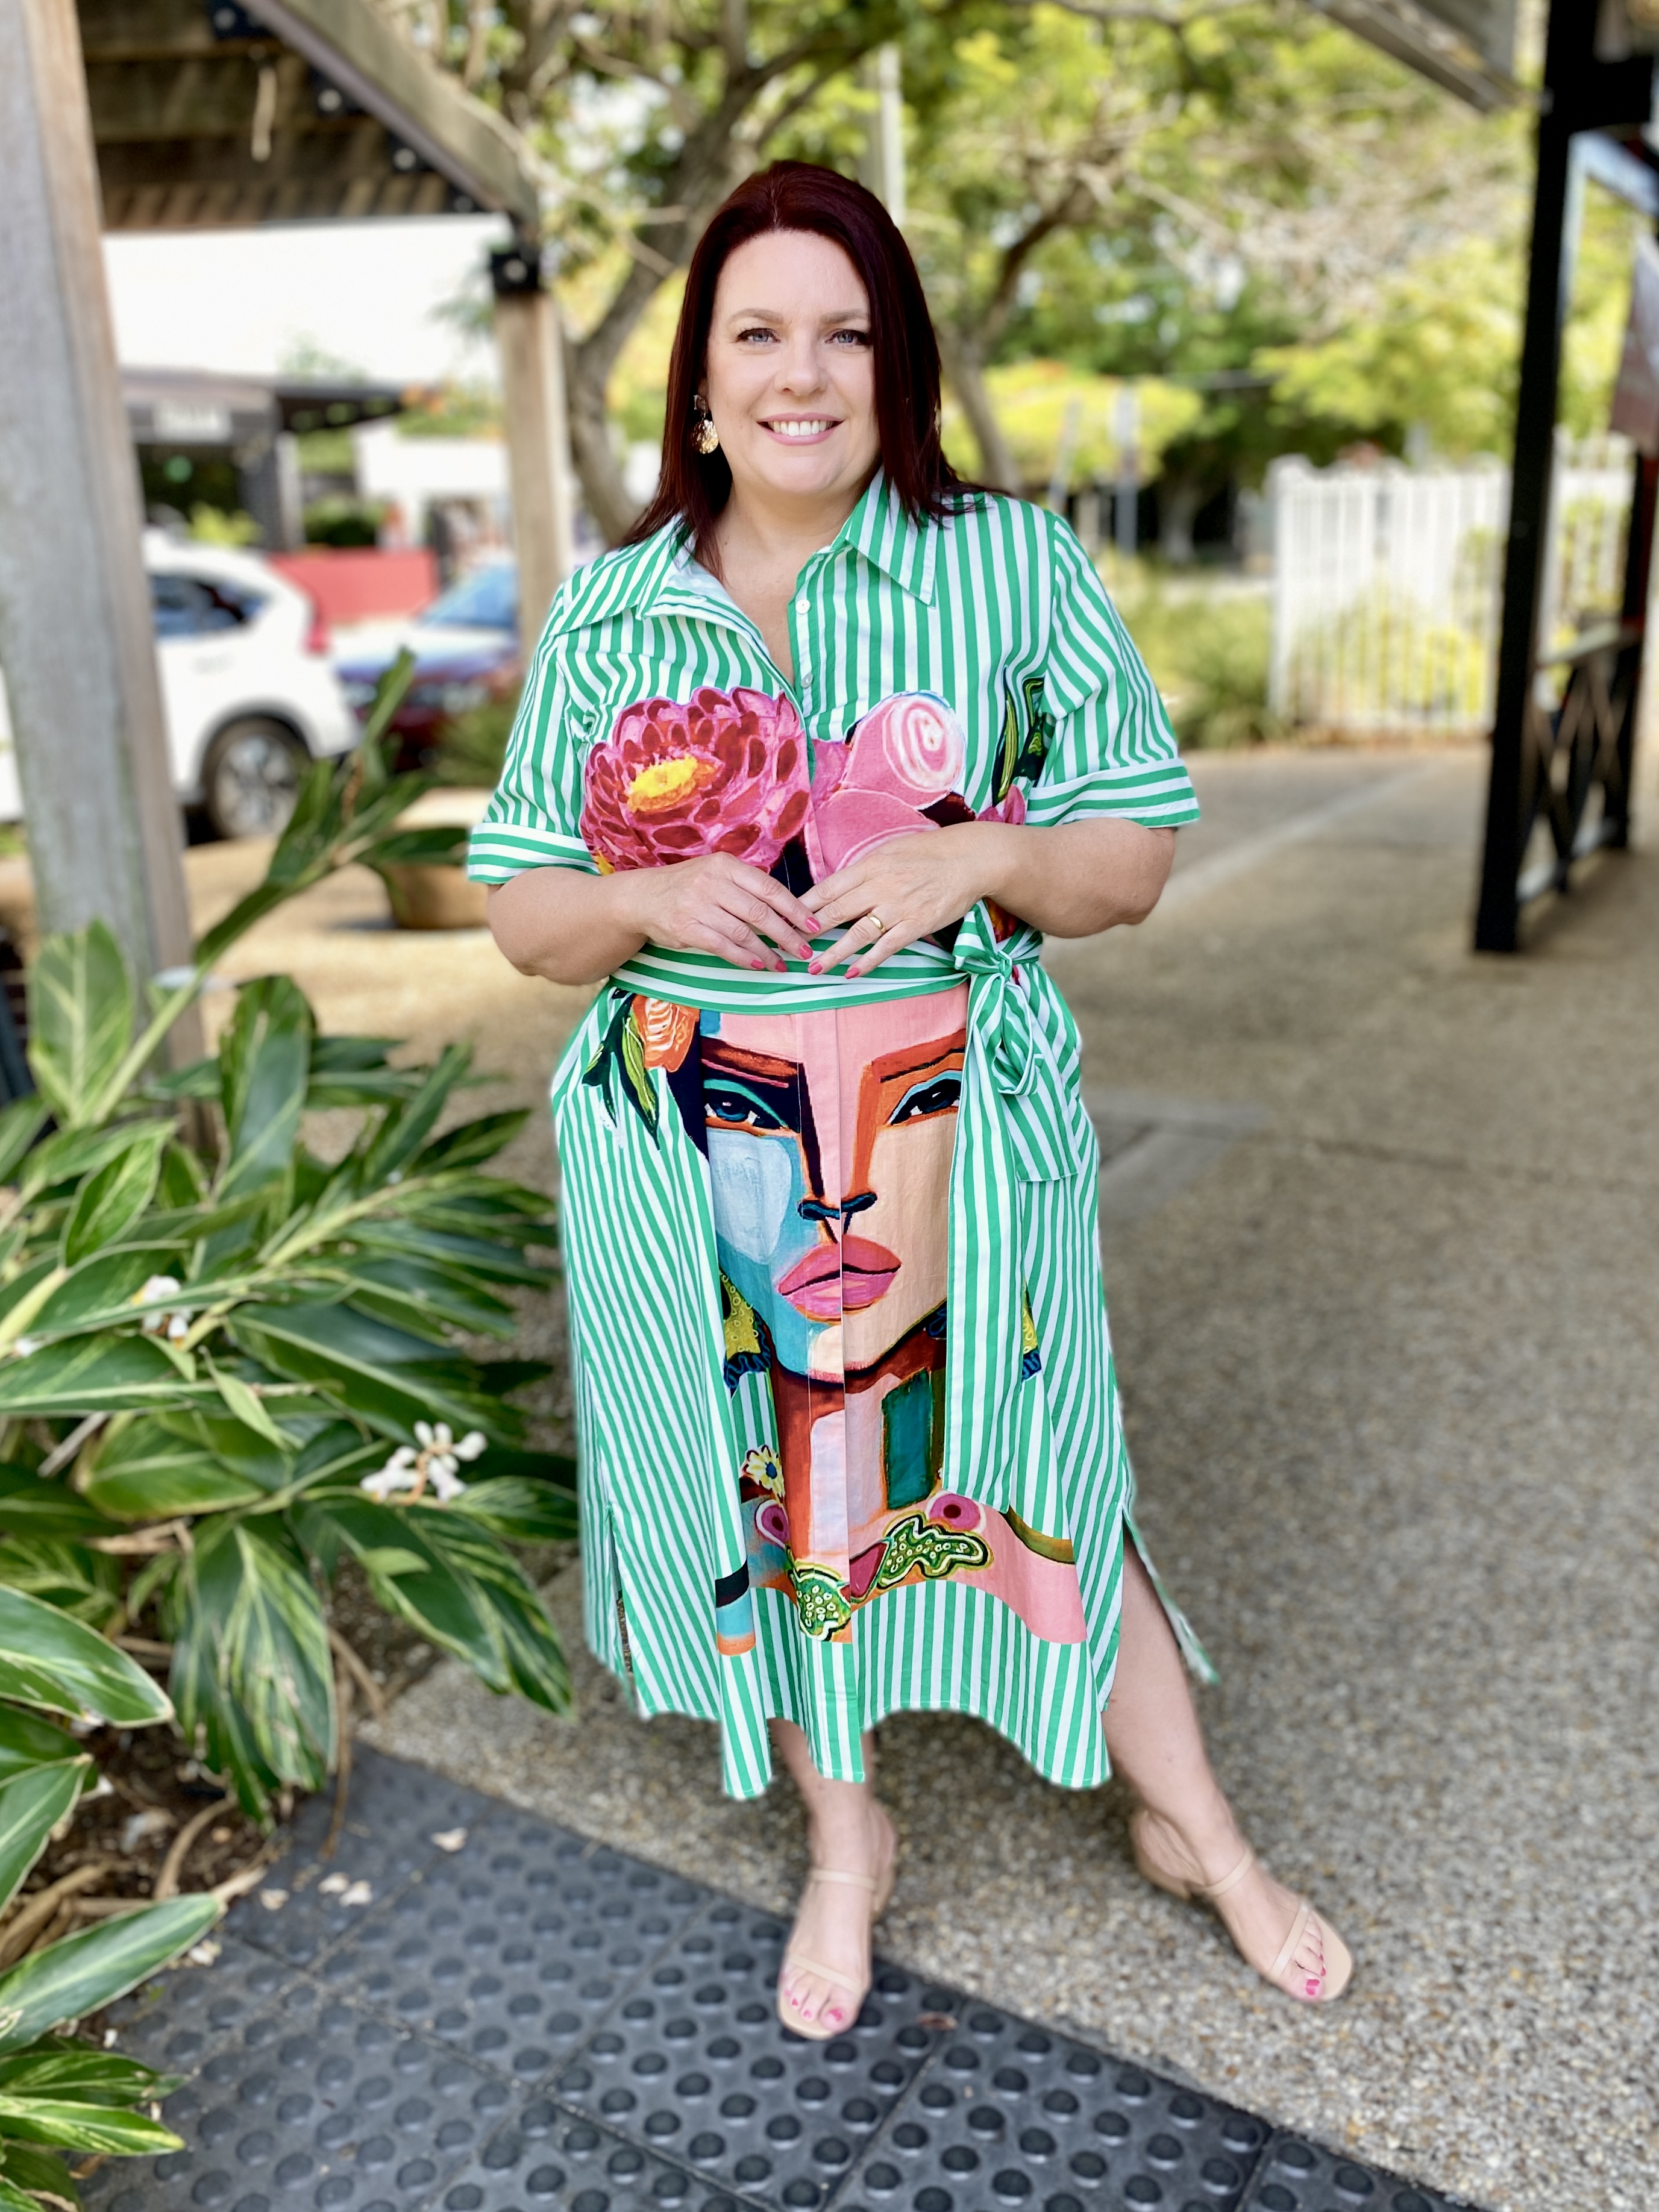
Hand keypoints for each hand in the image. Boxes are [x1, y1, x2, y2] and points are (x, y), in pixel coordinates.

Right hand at [613, 853, 819, 971]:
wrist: (643, 897)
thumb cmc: (688, 887)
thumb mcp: (716, 874)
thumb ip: (746, 887)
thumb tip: (788, 910)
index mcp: (726, 866)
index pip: (769, 888)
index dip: (795, 908)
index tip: (813, 925)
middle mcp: (713, 882)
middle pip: (760, 912)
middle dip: (787, 934)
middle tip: (804, 951)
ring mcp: (698, 905)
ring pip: (743, 932)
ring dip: (767, 951)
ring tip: (782, 964)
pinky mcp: (686, 928)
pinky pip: (722, 946)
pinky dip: (743, 957)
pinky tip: (758, 964)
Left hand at [801, 823, 1012, 975]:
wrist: (969, 859)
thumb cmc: (928, 854)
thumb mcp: (889, 852)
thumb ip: (863, 871)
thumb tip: (836, 888)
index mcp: (870, 865)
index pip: (828, 888)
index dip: (803, 906)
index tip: (784, 919)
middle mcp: (880, 885)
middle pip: (836, 911)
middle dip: (809, 932)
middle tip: (787, 947)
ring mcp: (899, 906)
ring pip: (858, 933)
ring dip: (833, 953)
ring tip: (813, 968)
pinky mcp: (917, 924)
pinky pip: (887, 946)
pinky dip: (868, 961)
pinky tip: (851, 972)